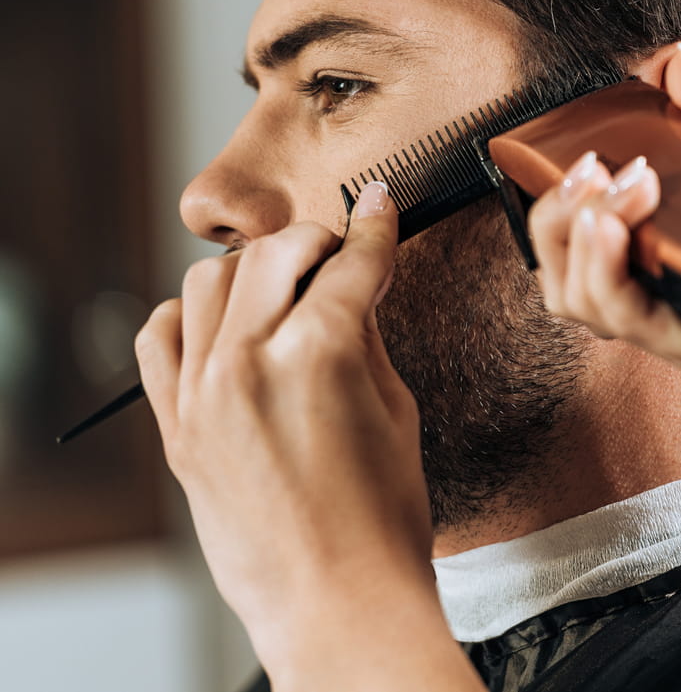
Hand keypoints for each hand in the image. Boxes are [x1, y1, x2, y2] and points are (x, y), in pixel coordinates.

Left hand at [135, 183, 445, 684]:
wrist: (335, 598)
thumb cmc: (382, 516)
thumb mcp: (395, 407)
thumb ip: (365, 333)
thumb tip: (354, 281)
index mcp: (320, 354)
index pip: (351, 262)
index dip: (374, 227)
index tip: (379, 206)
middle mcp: (248, 362)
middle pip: (274, 253)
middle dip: (316, 242)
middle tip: (342, 256)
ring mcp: (201, 394)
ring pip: (211, 280)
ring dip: (255, 273)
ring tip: (287, 294)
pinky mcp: (174, 427)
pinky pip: (160, 335)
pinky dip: (193, 316)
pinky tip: (228, 328)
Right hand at [528, 43, 680, 414]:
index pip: (604, 239)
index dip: (574, 193)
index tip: (587, 142)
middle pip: (575, 274)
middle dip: (558, 213)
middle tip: (593, 167)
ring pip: (586, 301)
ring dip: (576, 235)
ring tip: (610, 185)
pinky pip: (635, 322)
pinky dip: (610, 267)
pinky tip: (619, 220)